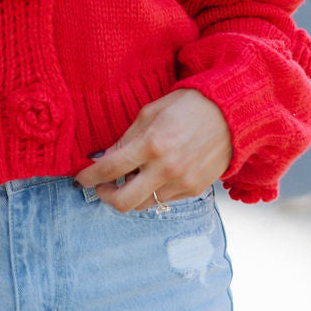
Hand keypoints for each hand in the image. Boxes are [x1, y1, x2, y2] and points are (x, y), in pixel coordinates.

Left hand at [74, 88, 231, 212]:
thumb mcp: (150, 113)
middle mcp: (166, 169)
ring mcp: (182, 183)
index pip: (109, 169)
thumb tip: (105, 158)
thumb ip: (127, 139)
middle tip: (102, 187)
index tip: (80, 178)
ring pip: (144, 204)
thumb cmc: (187, 106)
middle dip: (106, 197)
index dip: (88, 176)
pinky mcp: (195, 190)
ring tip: (130, 177)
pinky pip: (164, 199)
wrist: (230, 114)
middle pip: (124, 202)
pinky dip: (153, 191)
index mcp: (151, 144)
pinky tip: (154, 175)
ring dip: (131, 194)